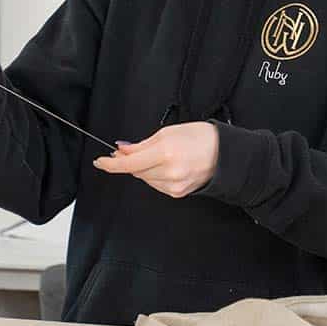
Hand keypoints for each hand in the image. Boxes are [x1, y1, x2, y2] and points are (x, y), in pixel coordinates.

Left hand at [93, 121, 218, 198]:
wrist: (226, 154)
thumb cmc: (202, 138)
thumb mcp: (168, 132)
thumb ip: (142, 144)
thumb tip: (123, 151)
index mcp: (165, 152)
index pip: (129, 163)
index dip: (111, 164)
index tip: (101, 162)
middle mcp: (168, 172)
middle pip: (135, 171)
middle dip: (131, 161)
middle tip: (133, 151)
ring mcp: (173, 185)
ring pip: (144, 179)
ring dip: (145, 168)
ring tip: (162, 156)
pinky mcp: (177, 193)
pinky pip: (156, 185)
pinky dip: (156, 176)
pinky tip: (168, 167)